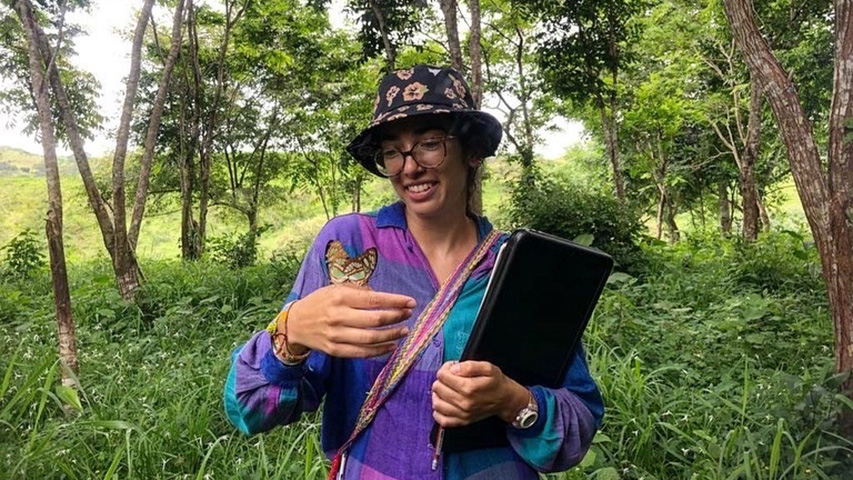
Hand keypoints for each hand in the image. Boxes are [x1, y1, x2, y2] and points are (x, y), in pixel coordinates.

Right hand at [285, 284, 415, 357]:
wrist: (295, 324)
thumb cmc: (320, 302)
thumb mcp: (335, 288)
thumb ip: (359, 291)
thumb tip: (382, 297)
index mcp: (340, 297)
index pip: (374, 299)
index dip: (395, 301)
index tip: (411, 302)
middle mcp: (338, 316)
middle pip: (375, 319)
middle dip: (397, 317)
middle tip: (408, 315)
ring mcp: (336, 335)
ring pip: (370, 338)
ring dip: (391, 335)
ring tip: (403, 330)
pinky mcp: (335, 350)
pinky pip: (361, 352)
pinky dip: (379, 351)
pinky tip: (391, 346)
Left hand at [431, 361, 529, 427]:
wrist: (506, 400)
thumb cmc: (496, 382)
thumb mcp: (488, 367)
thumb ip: (470, 366)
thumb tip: (453, 369)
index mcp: (469, 388)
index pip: (443, 376)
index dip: (445, 368)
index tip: (453, 368)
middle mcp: (464, 403)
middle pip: (437, 388)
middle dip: (442, 380)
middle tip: (451, 377)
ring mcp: (462, 414)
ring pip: (436, 403)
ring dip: (438, 394)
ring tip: (446, 389)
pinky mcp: (462, 422)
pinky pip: (442, 420)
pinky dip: (438, 412)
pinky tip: (444, 403)